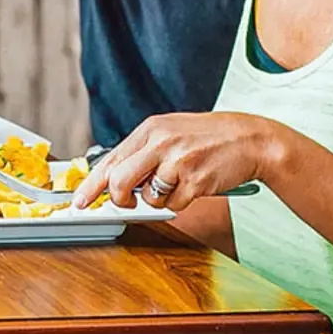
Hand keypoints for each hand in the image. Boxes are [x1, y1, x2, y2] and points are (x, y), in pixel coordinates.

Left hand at [73, 112, 288, 210]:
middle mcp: (160, 142)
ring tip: (176, 183)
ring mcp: (178, 161)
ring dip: (158, 200)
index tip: (80, 201)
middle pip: (119, 181)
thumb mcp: (170, 132)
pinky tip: (194, 185)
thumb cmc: (209, 138)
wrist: (252, 139)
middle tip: (128, 202)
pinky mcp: (195, 180)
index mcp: (150, 129)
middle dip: (119, 199)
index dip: (91, 184)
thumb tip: (114, 179)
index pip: (110, 160)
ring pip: (148, 197)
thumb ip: (143, 152)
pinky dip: (180, 202)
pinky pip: (174, 204)